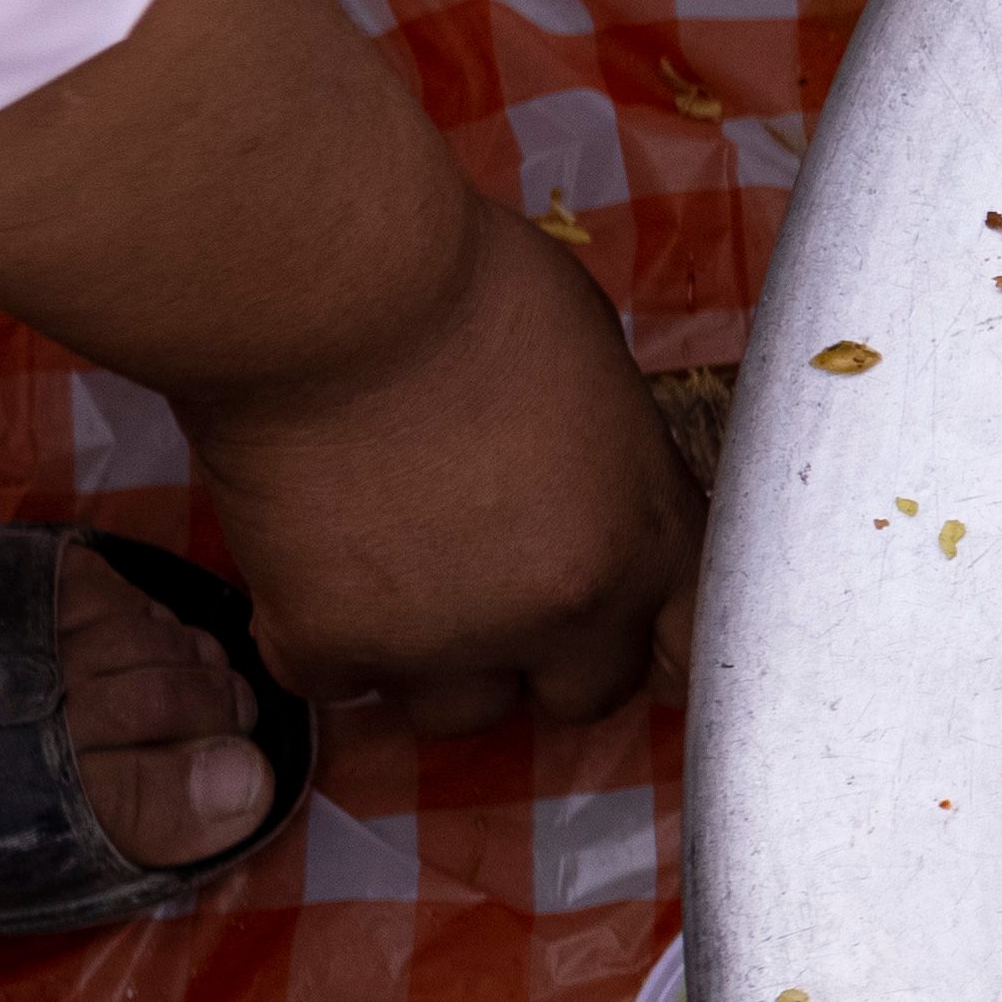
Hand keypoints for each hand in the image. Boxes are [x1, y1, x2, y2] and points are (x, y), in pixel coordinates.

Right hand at [165, 189, 692, 735]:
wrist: (333, 295)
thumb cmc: (470, 290)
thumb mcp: (600, 369)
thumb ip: (615, 462)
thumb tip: (600, 490)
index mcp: (643, 539)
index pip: (689, 652)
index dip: (650, 639)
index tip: (620, 628)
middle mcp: (560, 611)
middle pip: (577, 697)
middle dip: (544, 655)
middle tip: (493, 585)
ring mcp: (444, 641)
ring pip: (454, 711)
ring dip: (434, 660)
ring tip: (396, 569)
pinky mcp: (331, 644)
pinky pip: (333, 684)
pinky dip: (320, 640)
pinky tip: (313, 567)